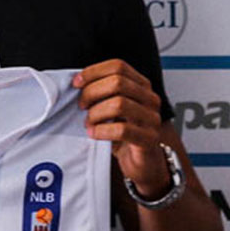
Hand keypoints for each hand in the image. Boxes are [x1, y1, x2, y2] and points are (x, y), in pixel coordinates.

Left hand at [73, 59, 168, 197]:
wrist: (143, 164)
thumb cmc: (125, 134)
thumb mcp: (113, 108)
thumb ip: (103, 93)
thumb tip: (78, 82)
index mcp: (141, 86)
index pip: (118, 66)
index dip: (94, 72)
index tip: (77, 83)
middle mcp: (150, 99)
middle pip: (118, 82)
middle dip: (92, 93)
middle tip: (81, 105)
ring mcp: (151, 119)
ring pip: (120, 104)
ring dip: (96, 113)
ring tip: (88, 122)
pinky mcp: (149, 139)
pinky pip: (122, 130)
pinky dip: (102, 130)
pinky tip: (94, 133)